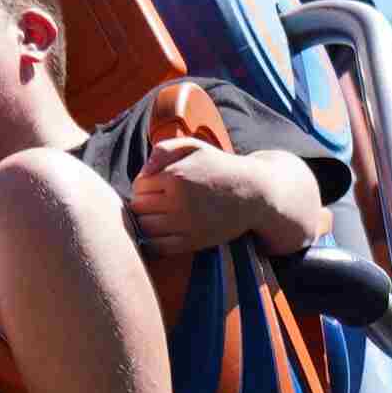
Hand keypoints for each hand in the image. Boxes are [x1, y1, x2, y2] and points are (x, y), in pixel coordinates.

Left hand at [125, 146, 309, 255]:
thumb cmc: (218, 167)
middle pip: (138, 207)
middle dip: (145, 202)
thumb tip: (142, 172)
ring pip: (145, 227)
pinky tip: (165, 230)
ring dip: (148, 221)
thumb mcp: (193, 146)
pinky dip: (155, 240)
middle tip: (160, 200)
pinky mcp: (192, 242)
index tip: (158, 184)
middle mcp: (178, 201)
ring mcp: (185, 225)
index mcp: (176, 175)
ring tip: (162, 214)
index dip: (145, 185)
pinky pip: (157, 246)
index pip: (138, 186)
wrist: (252, 194)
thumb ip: (163, 150)